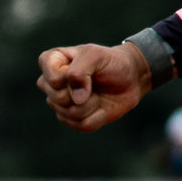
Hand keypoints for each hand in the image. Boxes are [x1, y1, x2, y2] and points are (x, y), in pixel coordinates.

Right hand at [37, 44, 151, 131]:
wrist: (131, 78)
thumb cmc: (112, 62)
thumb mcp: (97, 55)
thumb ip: (79, 71)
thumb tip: (76, 100)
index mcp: (51, 61)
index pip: (52, 80)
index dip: (73, 78)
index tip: (88, 68)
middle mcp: (50, 84)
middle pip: (58, 99)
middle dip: (84, 93)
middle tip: (96, 82)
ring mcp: (59, 103)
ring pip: (69, 114)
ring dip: (92, 105)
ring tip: (98, 94)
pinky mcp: (72, 119)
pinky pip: (81, 125)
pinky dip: (98, 117)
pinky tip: (102, 108)